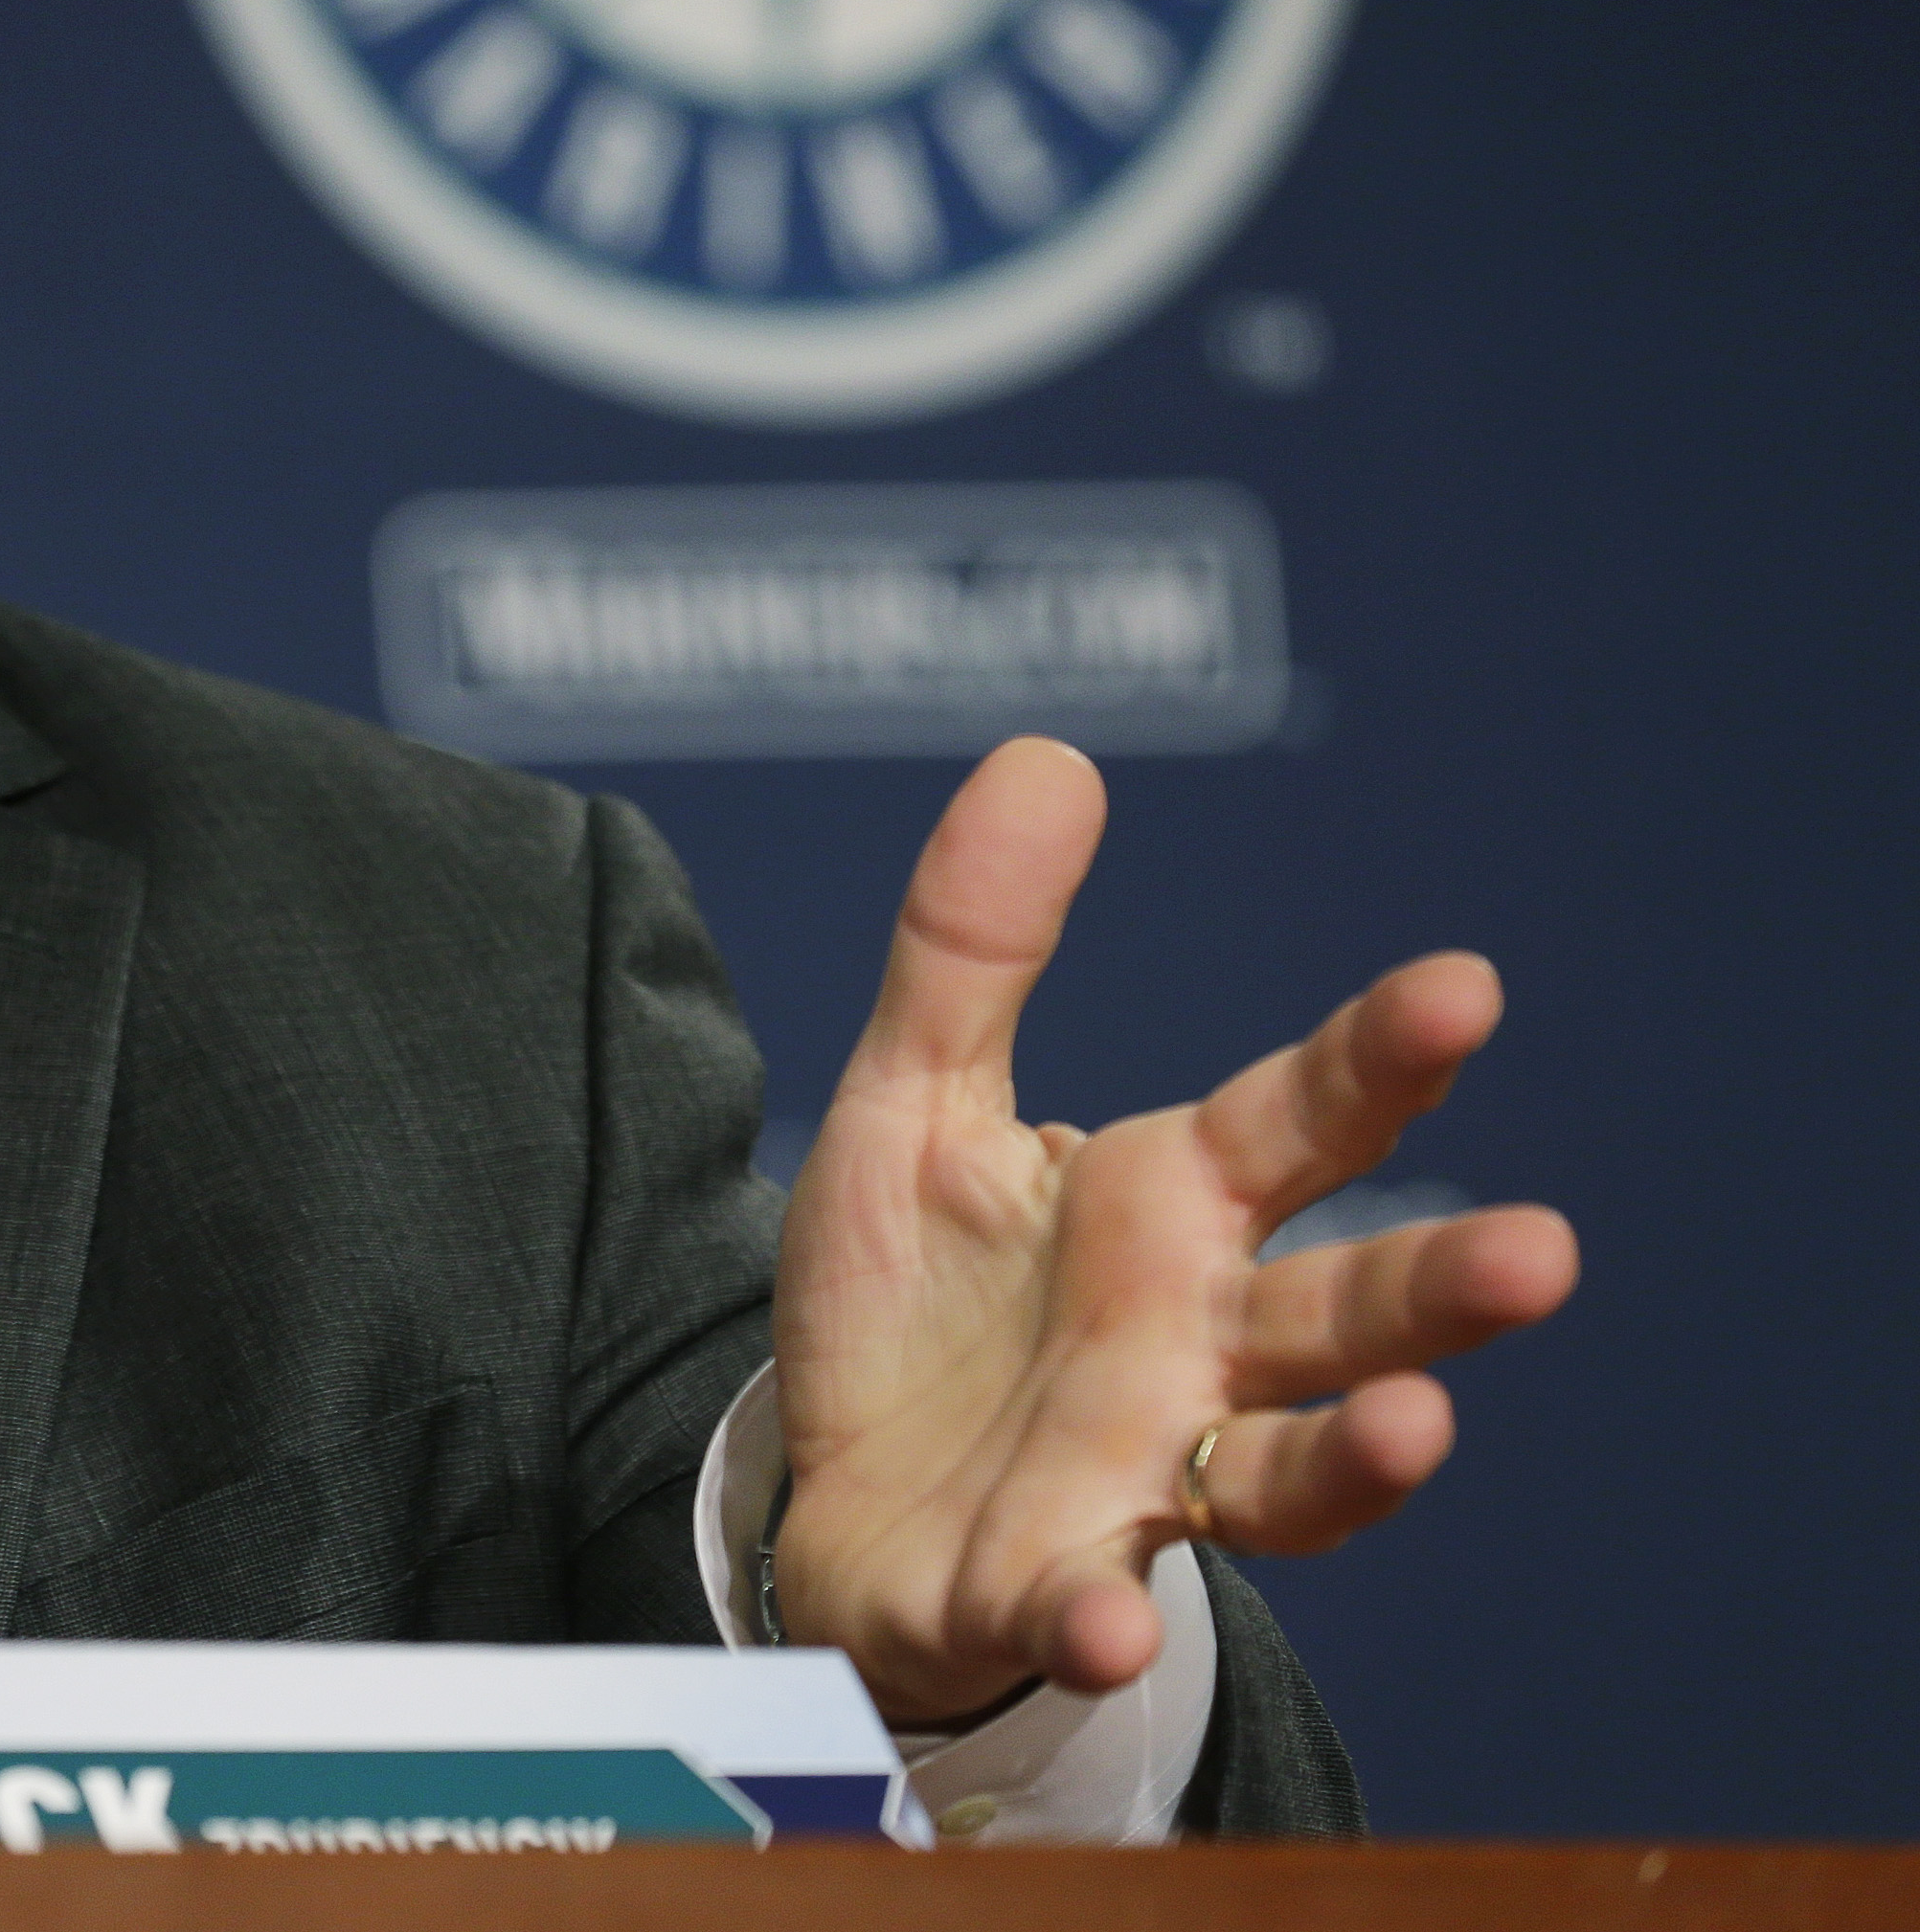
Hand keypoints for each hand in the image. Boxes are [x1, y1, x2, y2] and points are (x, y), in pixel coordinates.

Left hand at [766, 738, 1578, 1724]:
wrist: (834, 1494)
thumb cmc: (915, 1302)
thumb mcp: (915, 1100)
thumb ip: (973, 946)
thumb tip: (1047, 753)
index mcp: (1171, 1211)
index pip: (1302, 1120)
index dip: (1381, 1058)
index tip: (1462, 988)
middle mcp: (1192, 1349)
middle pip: (1346, 1315)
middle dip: (1441, 1288)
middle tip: (1541, 1253)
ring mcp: (1135, 1479)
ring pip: (1280, 1481)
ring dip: (1357, 1466)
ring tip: (1421, 1430)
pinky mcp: (1043, 1587)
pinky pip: (1083, 1611)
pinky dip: (1102, 1621)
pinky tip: (1109, 1621)